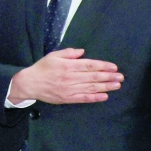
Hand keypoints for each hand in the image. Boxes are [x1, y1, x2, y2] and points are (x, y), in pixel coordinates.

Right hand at [7, 48, 122, 104]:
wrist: (30, 84)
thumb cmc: (42, 68)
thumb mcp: (53, 56)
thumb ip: (68, 53)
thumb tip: (82, 52)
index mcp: (67, 66)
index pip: (89, 65)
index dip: (102, 66)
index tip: (114, 67)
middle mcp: (70, 78)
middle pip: (92, 77)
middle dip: (108, 76)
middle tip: (121, 77)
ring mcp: (69, 89)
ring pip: (91, 88)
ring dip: (105, 87)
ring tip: (117, 85)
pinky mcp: (67, 98)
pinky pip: (83, 98)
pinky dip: (94, 97)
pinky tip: (104, 96)